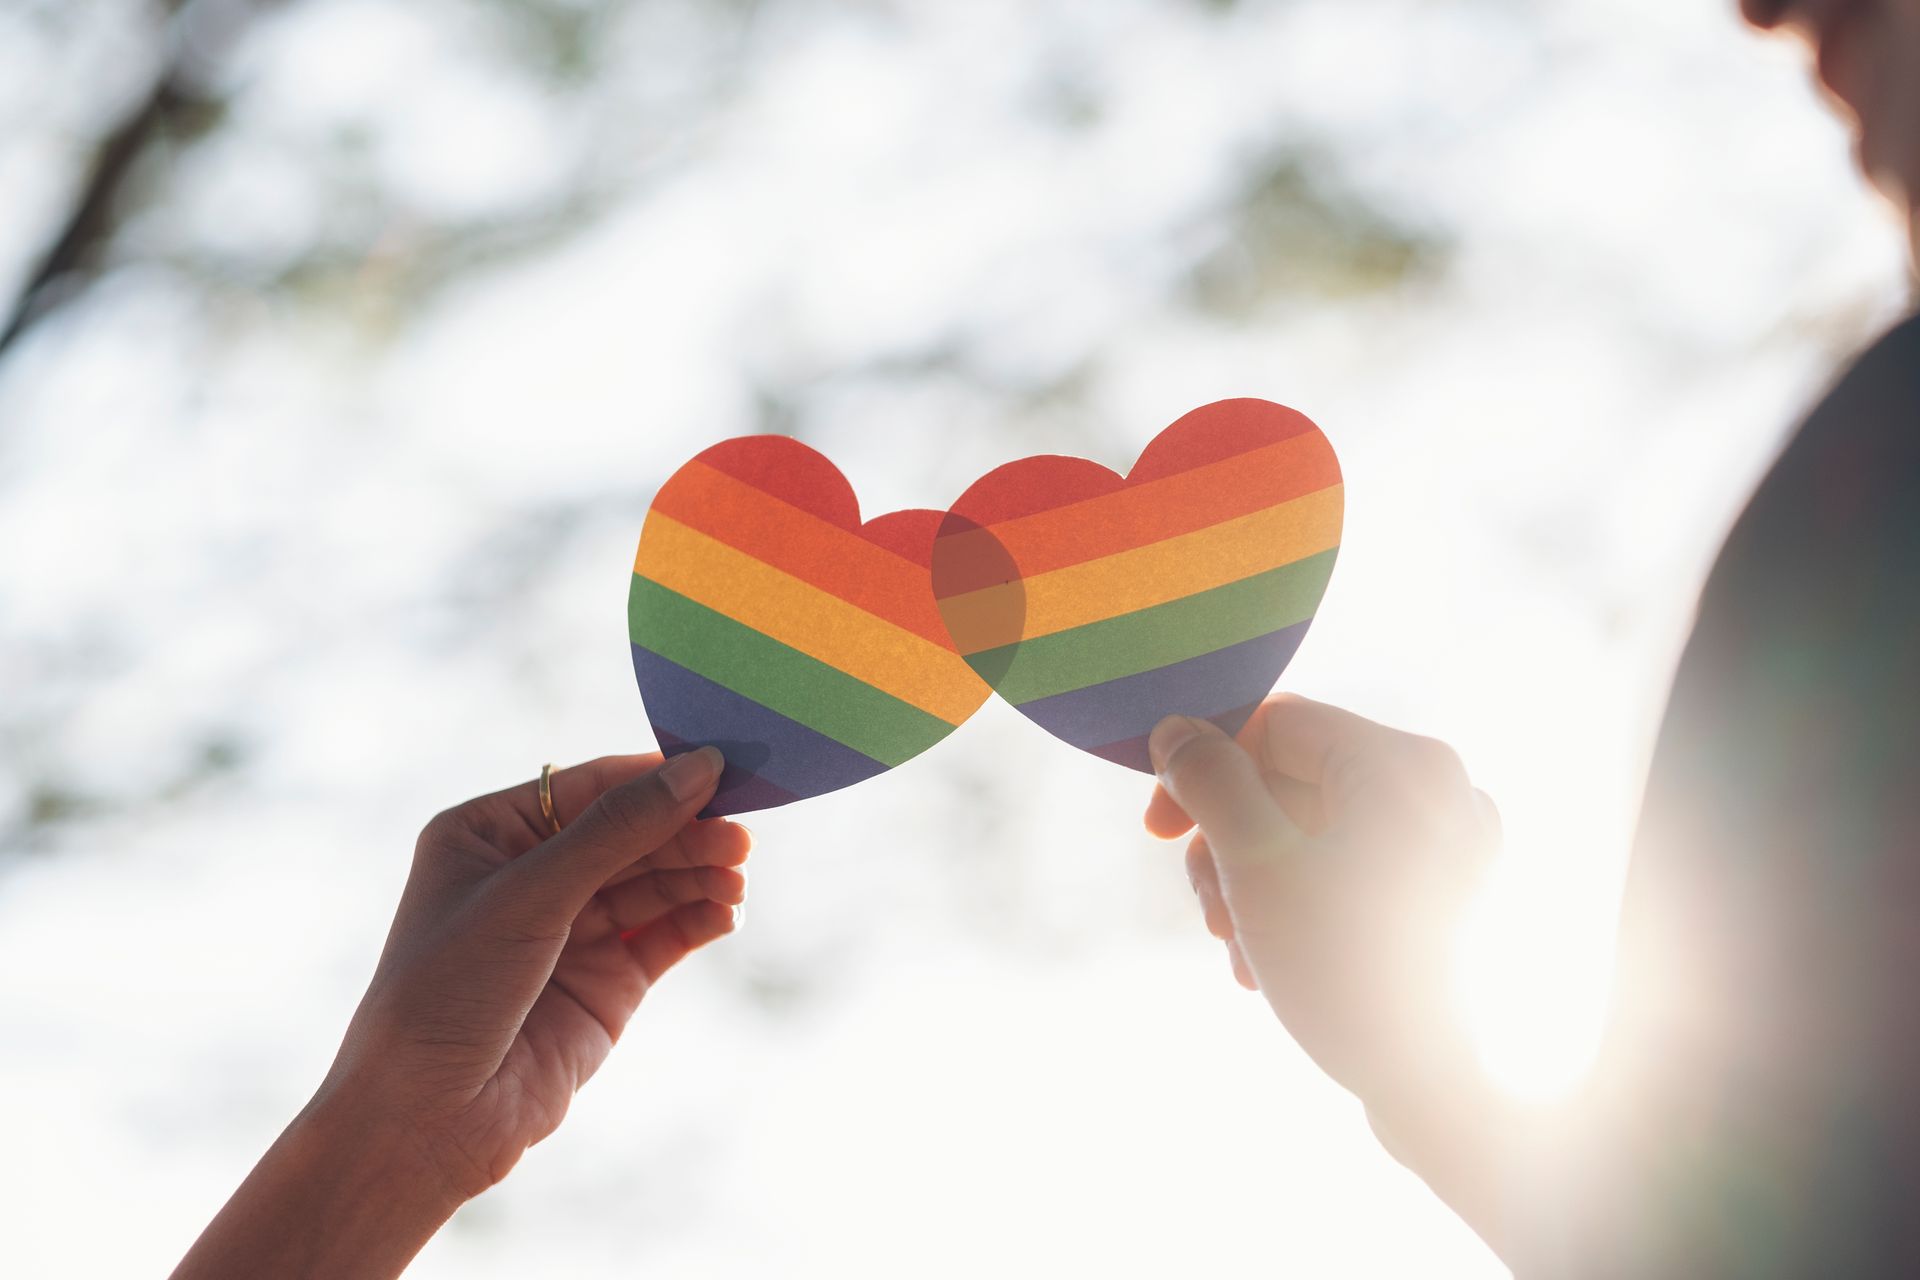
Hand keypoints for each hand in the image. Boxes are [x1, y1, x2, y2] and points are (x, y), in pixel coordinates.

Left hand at [173, 748, 747, 1279]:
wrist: (426, 1122)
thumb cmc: (446, 992)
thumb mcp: (529, 895)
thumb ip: (618, 830)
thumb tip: (701, 767)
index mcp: (489, 833)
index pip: (589, 786)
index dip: (655, 778)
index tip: (722, 769)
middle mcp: (531, 874)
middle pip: (631, 833)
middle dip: (686, 834)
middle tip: (740, 840)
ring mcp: (572, 930)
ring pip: (654, 883)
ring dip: (699, 877)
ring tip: (736, 880)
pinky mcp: (606, 982)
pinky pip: (665, 935)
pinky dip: (699, 921)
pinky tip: (727, 913)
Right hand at [1145, 696, 1511, 1246]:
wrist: (1436, 1088)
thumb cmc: (1346, 971)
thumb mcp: (1255, 865)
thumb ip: (1210, 782)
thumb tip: (1176, 729)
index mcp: (1404, 762)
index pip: (1275, 725)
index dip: (1204, 768)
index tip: (1160, 833)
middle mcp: (1441, 788)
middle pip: (1292, 780)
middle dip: (1231, 845)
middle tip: (1212, 914)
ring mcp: (1450, 842)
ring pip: (1312, 829)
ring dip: (1255, 883)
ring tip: (1240, 950)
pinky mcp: (1444, 893)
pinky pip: (1349, 866)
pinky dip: (1300, 901)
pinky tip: (1272, 963)